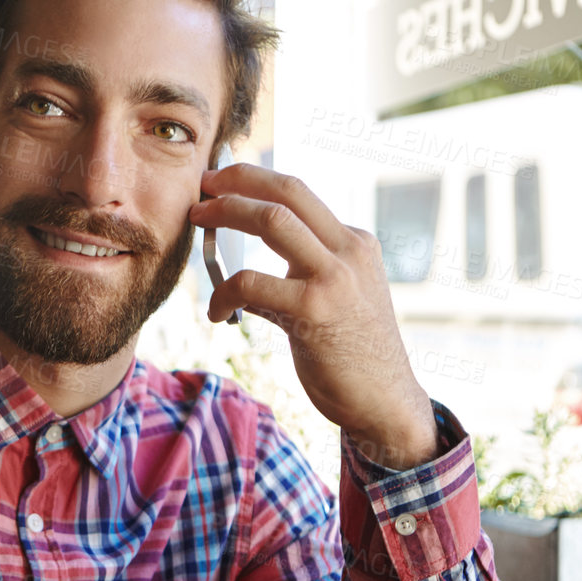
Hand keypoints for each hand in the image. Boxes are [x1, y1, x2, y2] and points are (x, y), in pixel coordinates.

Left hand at [190, 163, 438, 469]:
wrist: (385, 401)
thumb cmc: (352, 354)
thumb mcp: (337, 296)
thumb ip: (305, 269)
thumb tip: (252, 258)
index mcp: (356, 243)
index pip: (300, 194)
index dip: (256, 179)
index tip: (222, 180)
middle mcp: (350, 251)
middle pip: (288, 191)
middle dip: (238, 180)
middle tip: (202, 186)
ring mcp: (335, 277)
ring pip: (271, 221)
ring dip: (225, 215)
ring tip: (196, 224)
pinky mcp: (314, 309)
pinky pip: (251, 283)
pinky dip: (223, 292)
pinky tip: (218, 313)